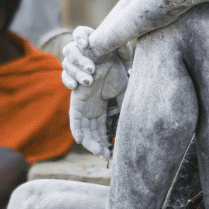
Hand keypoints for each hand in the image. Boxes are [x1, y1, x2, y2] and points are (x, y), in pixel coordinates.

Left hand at [63, 29, 129, 159]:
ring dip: (90, 141)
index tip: (112, 152)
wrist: (104, 52)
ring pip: (84, 129)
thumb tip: (133, 120)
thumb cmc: (114, 67)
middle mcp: (90, 107)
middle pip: (92, 132)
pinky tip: (82, 141)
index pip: (101, 129)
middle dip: (98, 145)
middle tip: (106, 156)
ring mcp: (82, 105)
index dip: (105, 141)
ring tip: (100, 151)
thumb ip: (124, 105)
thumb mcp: (122, 90)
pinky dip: (78, 130)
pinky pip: (75, 119)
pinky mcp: (76, 100)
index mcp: (100, 106)